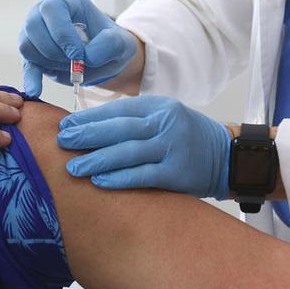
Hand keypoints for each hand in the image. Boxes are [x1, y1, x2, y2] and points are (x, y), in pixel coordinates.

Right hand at [18, 0, 137, 96]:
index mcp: (67, 0)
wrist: (103, 59)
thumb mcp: (120, 43)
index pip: (52, 9)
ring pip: (27, 45)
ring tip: (69, 67)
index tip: (78, 55)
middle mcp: (45, 10)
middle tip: (75, 64)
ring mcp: (35, 31)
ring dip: (49, 62)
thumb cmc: (110, 45)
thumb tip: (85, 57)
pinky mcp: (31, 52)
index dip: (62, 34)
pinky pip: (25, 64)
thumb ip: (109, 45)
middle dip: (55, 51)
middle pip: (33, 26)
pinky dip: (31, 78)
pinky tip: (36, 90)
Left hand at [58, 95, 230, 198]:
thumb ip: (134, 121)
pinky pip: (142, 175)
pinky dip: (119, 178)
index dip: (88, 118)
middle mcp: (165, 123)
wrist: (228, 157)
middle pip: (119, 129)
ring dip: (97, 160)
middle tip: (62, 142)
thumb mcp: (164, 119)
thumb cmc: (186, 138)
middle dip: (87, 135)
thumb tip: (88, 129)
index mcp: (159, 106)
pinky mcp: (177, 172)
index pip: (117, 110)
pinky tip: (99, 182)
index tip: (65, 125)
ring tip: (73, 167)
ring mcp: (172, 147)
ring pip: (127, 152)